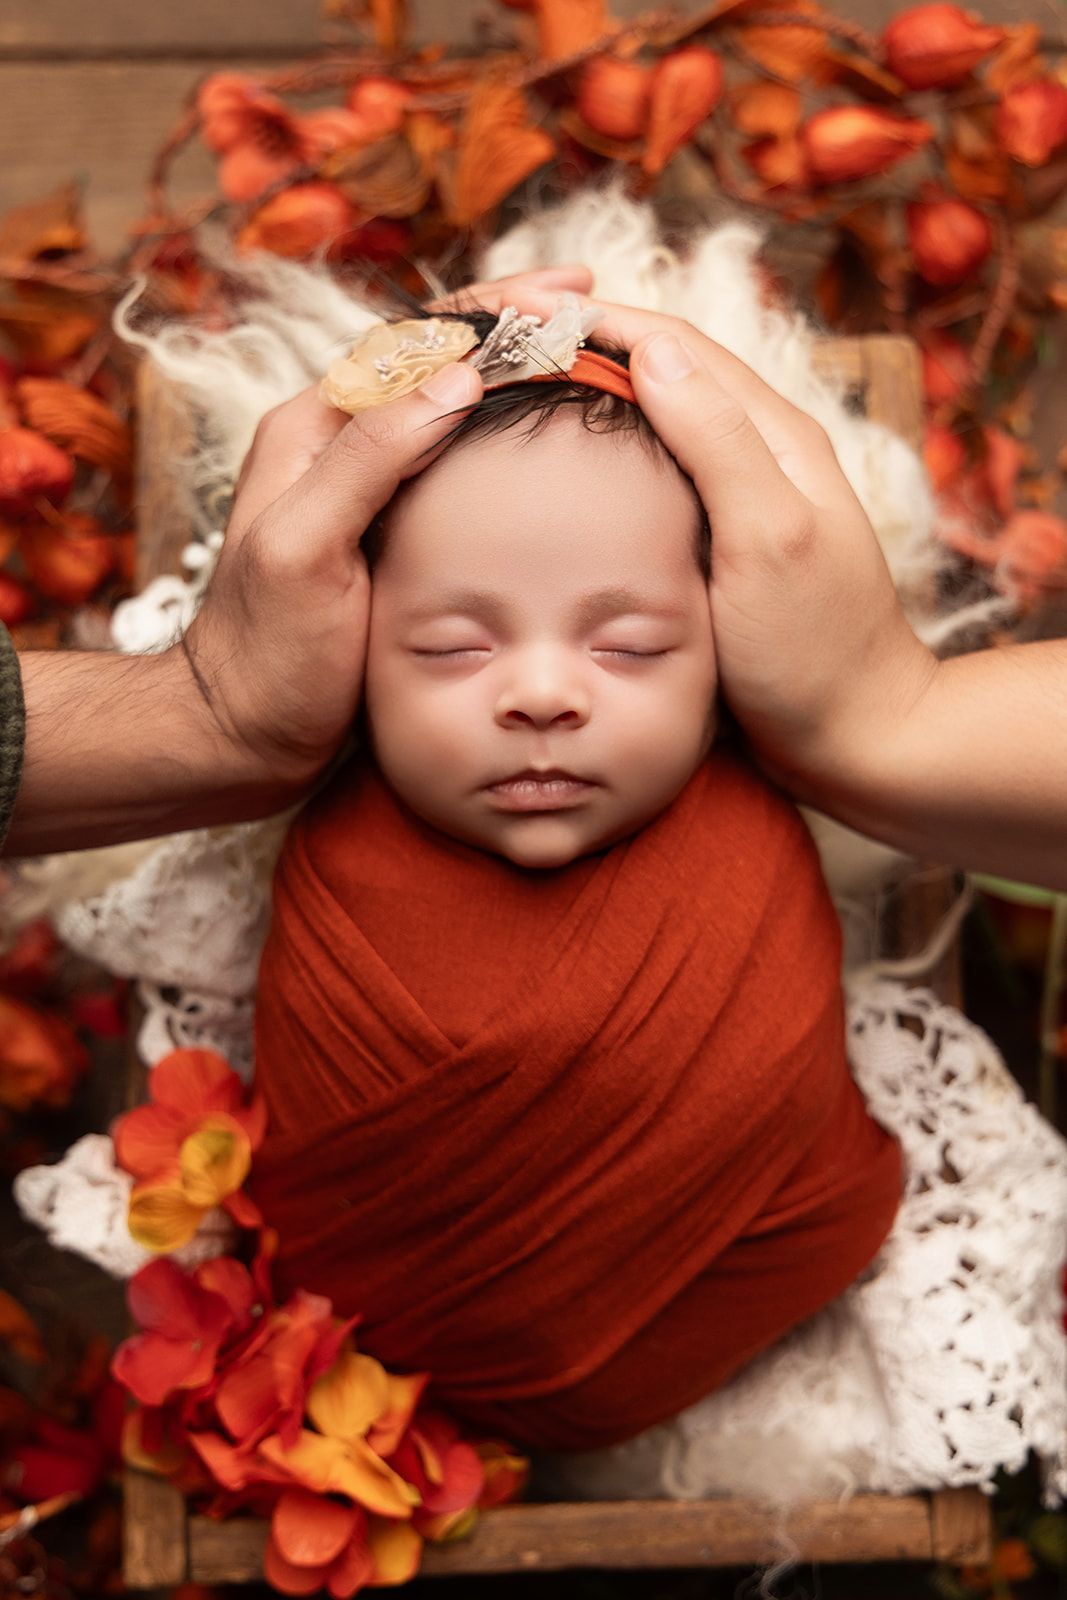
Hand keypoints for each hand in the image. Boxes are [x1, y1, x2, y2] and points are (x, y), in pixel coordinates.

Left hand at [179, 264, 594, 804]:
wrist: (247, 737)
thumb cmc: (269, 656)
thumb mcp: (307, 551)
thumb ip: (370, 459)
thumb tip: (459, 377)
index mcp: (314, 429)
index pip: (414, 340)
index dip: (492, 310)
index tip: (565, 298)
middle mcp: (341, 447)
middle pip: (437, 358)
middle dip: (511, 322)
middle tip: (588, 303)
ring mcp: (368, 491)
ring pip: (449, 408)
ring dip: (513, 373)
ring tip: (582, 352)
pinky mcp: (392, 536)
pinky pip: (455, 467)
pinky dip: (503, 439)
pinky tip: (546, 446)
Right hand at [510, 288, 937, 808]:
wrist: (854, 737)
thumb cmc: (812, 651)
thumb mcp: (768, 541)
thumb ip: (718, 444)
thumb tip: (654, 350)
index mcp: (775, 437)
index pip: (676, 345)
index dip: (597, 320)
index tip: (518, 314)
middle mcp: (762, 452)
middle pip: (667, 368)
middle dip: (586, 344)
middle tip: (501, 343)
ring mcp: (745, 496)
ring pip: (662, 417)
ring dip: (597, 392)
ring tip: (520, 388)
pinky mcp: (726, 541)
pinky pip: (662, 473)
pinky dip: (613, 453)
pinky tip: (570, 471)